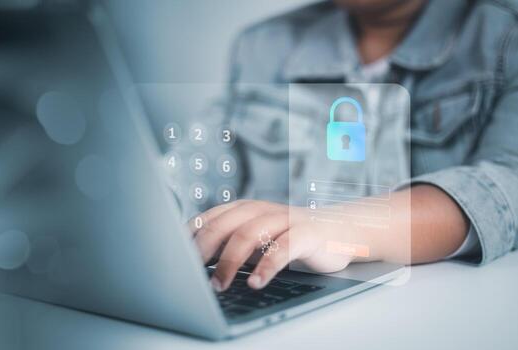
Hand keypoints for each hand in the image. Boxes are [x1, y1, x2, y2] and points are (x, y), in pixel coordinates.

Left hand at [191, 200, 354, 291]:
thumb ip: (231, 244)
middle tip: (190, 274)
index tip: (175, 259)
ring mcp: (285, 219)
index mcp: (244, 209)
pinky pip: (284, 248)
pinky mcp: (308, 233)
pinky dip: (267, 266)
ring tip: (219, 284)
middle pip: (224, 225)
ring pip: (250, 234)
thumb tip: (194, 264)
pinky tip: (256, 282)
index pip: (209, 219)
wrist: (342, 230)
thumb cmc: (291, 237)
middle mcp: (262, 209)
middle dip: (204, 250)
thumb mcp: (258, 238)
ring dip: (230, 261)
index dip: (190, 237)